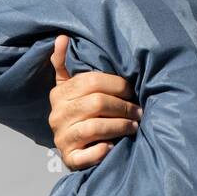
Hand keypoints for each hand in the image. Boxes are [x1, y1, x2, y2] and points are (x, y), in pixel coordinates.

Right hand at [47, 35, 141, 170]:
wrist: (73, 146)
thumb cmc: (80, 110)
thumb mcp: (71, 85)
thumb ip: (65, 63)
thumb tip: (61, 37)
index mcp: (59, 93)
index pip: (91, 81)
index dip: (117, 85)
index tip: (133, 90)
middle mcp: (57, 115)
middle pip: (96, 103)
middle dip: (123, 106)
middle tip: (140, 110)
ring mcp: (61, 137)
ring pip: (94, 127)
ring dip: (120, 126)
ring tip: (135, 125)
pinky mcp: (69, 158)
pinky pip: (85, 155)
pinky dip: (100, 151)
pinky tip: (112, 147)